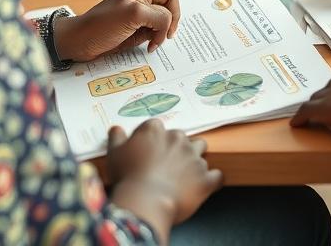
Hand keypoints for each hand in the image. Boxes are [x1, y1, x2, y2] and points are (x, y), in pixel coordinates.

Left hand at [54, 0, 180, 60]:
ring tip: (150, 44)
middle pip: (168, 13)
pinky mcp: (134, 34)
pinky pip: (152, 37)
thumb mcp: (134, 13)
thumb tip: (168, 27)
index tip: (168, 29)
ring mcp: (138, 20)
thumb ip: (158, 16)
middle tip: (160, 39)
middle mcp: (141, 4)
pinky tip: (147, 48)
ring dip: (159, 37)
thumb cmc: (101, 24)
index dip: (174, 13)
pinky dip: (153, 43)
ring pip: (161, 26)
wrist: (80, 42)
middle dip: (166, 27)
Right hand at [109, 121, 222, 237]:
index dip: (151, 140)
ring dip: (194, 159)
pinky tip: (206, 184)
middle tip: (164, 164)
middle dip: (175, 148)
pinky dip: (211, 180)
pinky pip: (216, 176)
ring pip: (201, 150)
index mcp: (156, 131)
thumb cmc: (127, 178)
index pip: (156, 127)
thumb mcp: (114, 155)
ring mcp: (194, 158)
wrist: (145, 202)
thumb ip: (117, 138)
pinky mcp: (205, 178)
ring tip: (185, 173)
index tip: (147, 151)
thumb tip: (117, 129)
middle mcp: (178, 139)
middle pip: (180, 137)